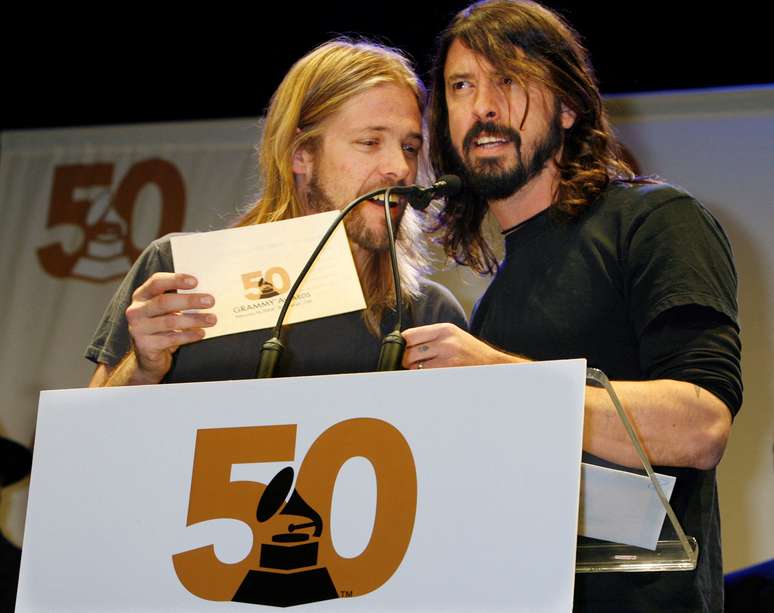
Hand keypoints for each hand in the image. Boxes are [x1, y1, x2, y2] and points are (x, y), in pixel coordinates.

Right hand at [125, 272, 215, 380]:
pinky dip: (188, 336)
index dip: (175, 280)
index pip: (156, 282)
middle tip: (210, 301)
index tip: (195, 281)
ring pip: (170, 322)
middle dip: (189, 301)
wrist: (148, 354)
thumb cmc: (162, 324)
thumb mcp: (166, 309)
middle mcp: (136, 310)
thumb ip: (178, 298)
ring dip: (194, 320)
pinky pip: (171, 339)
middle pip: (164, 302)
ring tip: (211, 319)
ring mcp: (138, 329)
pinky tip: (201, 333)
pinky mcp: (145, 346)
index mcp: (141, 295)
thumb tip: (205, 293)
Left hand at [401, 323, 521, 369]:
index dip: (402, 343)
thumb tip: (406, 342)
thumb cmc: (470, 350)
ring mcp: (447, 358)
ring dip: (414, 369)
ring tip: (422, 368)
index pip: (410, 335)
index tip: (402, 347)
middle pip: (409, 351)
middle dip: (406, 359)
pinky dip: (423, 376)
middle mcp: (445, 342)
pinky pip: (425, 376)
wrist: (491, 363)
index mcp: (444, 329)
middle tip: (411, 361)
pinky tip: (430, 374)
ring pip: (415, 366)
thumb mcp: (452, 335)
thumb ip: (431, 337)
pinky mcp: (448, 372)